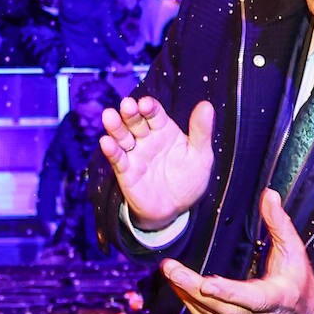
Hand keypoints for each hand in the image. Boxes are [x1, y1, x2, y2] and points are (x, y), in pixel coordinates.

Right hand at [100, 95, 214, 230]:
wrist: (176, 209)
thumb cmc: (189, 178)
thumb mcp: (201, 155)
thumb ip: (201, 131)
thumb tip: (206, 105)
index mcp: (164, 129)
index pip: (154, 113)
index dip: (149, 107)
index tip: (146, 104)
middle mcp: (146, 138)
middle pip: (136, 121)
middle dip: (130, 113)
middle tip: (127, 105)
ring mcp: (135, 154)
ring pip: (122, 136)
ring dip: (116, 127)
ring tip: (109, 116)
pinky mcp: (126, 172)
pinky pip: (117, 159)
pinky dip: (111, 150)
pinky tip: (106, 142)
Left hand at [160, 190, 313, 313]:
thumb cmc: (298, 280)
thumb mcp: (294, 249)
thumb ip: (280, 223)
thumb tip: (270, 195)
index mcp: (278, 297)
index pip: (252, 298)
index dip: (229, 292)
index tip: (206, 283)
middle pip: (224, 307)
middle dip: (194, 289)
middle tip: (171, 270)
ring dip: (188, 296)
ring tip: (170, 274)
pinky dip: (192, 306)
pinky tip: (179, 289)